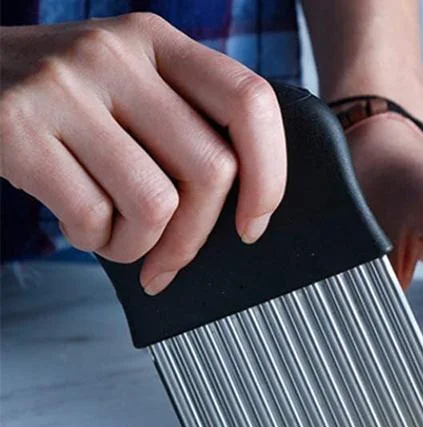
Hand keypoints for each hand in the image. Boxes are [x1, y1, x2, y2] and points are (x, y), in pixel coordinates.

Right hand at [0, 14, 285, 293]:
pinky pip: (93, 217)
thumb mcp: (129, 89)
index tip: (252, 225)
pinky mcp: (17, 127)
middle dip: (194, 238)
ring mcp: (64, 86)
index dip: (268, 177)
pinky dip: (95, 243)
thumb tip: (244, 211)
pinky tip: (81, 227)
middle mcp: (116, 54)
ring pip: (156, 205)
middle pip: (209, 171)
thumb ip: (184, 127)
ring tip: (115, 237)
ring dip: (140, 246)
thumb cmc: (63, 105)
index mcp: (158, 43)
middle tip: (171, 258)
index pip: (250, 104)